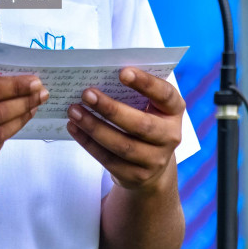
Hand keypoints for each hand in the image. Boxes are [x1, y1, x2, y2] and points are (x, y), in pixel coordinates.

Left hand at [67, 69, 186, 192]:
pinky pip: (108, 159)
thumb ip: (133, 92)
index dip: (146, 83)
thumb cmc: (145, 121)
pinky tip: (74, 127)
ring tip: (74, 110)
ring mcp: (155, 160)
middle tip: (87, 94)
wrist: (152, 165)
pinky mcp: (136, 176)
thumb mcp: (149, 105)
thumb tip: (99, 75)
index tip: (122, 72)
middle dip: (111, 109)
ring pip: (122, 145)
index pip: (165, 95)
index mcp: (174, 111)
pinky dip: (88, 142)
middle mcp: (170, 136)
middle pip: (141, 125)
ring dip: (94, 127)